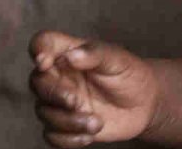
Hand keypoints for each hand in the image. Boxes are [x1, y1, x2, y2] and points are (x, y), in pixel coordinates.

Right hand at [29, 31, 159, 147]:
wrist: (144, 104)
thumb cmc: (129, 74)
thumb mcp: (117, 59)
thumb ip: (95, 53)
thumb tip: (72, 55)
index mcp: (68, 53)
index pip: (43, 43)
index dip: (38, 49)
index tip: (44, 61)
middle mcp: (59, 77)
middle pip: (37, 82)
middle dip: (54, 94)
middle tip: (76, 101)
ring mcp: (60, 102)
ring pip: (44, 112)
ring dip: (67, 121)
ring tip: (96, 122)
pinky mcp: (65, 125)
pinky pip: (52, 135)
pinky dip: (68, 139)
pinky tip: (89, 135)